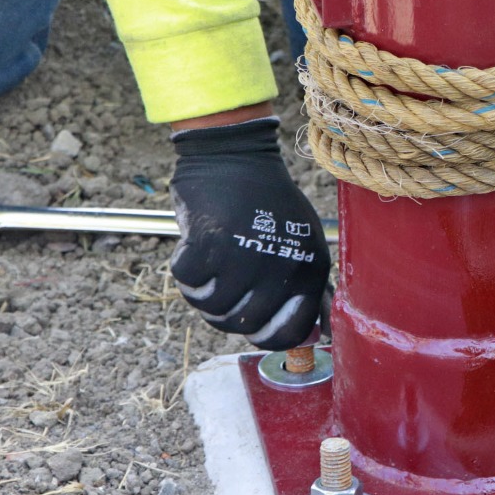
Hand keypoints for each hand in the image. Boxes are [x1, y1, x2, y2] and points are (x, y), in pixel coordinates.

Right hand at [168, 117, 329, 349]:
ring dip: (202, 293)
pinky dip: (185, 271)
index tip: (249, 318)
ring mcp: (246, 258)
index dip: (263, 334)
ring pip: (211, 309)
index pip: (288, 334)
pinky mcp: (210, 244)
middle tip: (219, 287)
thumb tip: (309, 338)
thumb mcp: (300, 242)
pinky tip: (194, 249)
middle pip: (243, 326)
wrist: (236, 155)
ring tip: (208, 265)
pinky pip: (188, 283)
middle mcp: (282, 269)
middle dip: (225, 314)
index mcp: (309, 269)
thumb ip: (303, 288)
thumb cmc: (266, 203)